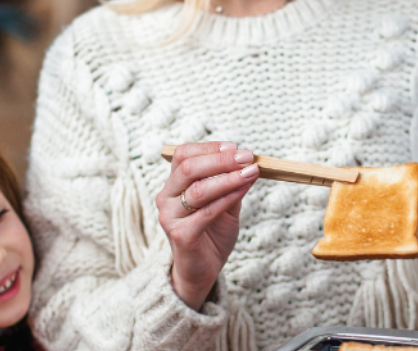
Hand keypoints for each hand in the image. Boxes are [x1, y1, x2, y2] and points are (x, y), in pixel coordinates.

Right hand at [155, 142, 257, 311]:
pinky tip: (244, 189)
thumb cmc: (212, 234)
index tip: (235, 146)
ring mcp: (170, 217)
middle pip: (189, 168)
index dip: (209, 148)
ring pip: (199, 189)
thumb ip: (231, 184)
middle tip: (247, 156)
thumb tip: (248, 162)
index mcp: (173, 185)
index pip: (183, 155)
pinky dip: (228, 197)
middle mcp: (166, 198)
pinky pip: (207, 212)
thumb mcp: (225, 204)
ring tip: (251, 171)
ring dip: (229, 178)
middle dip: (221, 160)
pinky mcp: (180, 235)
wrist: (202, 270)